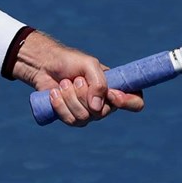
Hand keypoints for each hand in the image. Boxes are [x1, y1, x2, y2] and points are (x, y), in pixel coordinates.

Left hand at [10, 30, 144, 127]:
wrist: (45, 65)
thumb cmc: (71, 62)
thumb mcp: (89, 64)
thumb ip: (98, 82)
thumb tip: (97, 108)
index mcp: (116, 88)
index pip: (136, 103)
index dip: (127, 102)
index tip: (111, 93)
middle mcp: (105, 104)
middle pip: (102, 112)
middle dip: (83, 94)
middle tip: (76, 79)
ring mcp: (89, 113)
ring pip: (84, 117)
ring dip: (69, 98)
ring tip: (64, 83)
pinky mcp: (72, 117)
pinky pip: (70, 120)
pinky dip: (60, 105)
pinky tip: (54, 92)